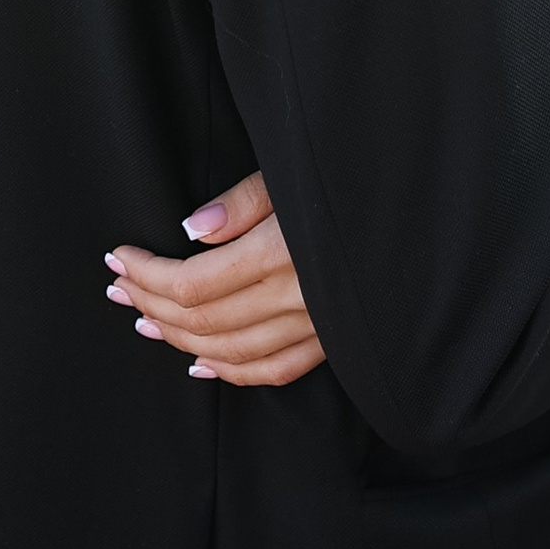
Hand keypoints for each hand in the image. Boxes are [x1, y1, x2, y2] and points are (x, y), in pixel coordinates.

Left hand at [105, 173, 325, 388]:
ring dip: (180, 339)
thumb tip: (192, 228)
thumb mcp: (293, 176)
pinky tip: (201, 365)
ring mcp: (315, 325)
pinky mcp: (332, 340)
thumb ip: (244, 201)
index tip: (120, 258)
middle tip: (120, 289)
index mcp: (280, 252)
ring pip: (230, 349)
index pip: (192, 281)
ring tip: (146, 322)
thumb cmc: (343, 187)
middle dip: (151, 303)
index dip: (148, 274)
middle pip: (203, 318)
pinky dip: (233, 372)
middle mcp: (296, 296)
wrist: (430, 211)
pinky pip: (275, 369)